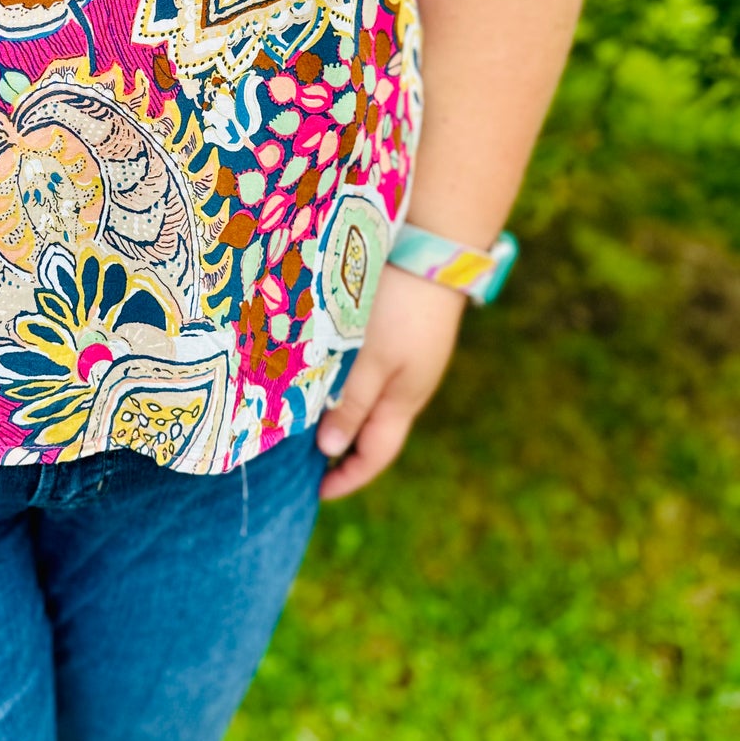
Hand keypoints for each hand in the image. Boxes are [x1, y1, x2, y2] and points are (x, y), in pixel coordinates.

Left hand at [316, 264, 465, 500]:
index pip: (376, 453)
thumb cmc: (400, 307)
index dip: (348, 477)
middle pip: (374, 430)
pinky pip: (374, 375)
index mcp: (404, 399)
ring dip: (343, 416)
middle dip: (343, 451)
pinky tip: (327, 376)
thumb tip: (331, 451)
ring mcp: (410, 358)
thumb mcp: (372, 360)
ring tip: (307, 421)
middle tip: (305, 463)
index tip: (319, 493)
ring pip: (373, 401)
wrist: (435, 246)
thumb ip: (352, 403)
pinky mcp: (404, 333)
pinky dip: (350, 387)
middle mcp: (410, 384)